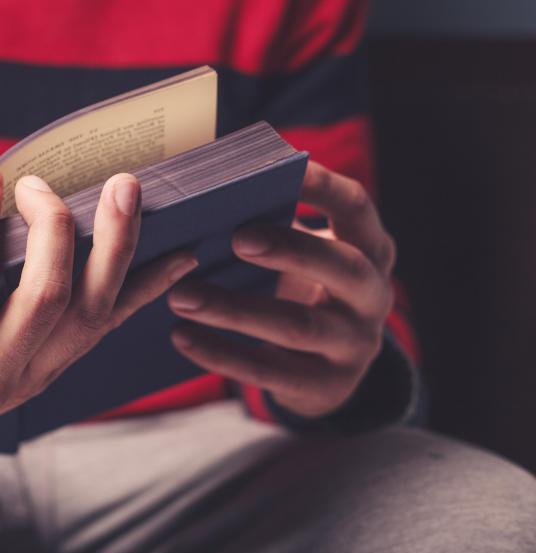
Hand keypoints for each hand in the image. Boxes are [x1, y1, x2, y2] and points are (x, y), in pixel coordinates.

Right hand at [0, 164, 197, 460]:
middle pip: (46, 297)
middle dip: (53, 228)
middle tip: (39, 182)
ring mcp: (31, 377)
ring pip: (89, 315)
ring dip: (115, 250)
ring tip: (128, 190)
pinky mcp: (52, 371)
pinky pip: (105, 330)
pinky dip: (142, 293)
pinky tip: (178, 258)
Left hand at [167, 161, 395, 417]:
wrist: (329, 368)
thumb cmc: (302, 286)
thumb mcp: (306, 253)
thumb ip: (272, 224)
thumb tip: (203, 191)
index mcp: (369, 249)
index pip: (356, 208)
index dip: (324, 187)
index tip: (285, 166)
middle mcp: (373, 295)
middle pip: (340, 267)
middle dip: (289, 250)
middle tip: (235, 238)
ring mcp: (354, 345)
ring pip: (296, 326)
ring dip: (234, 310)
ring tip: (180, 296)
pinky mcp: (325, 385)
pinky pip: (269, 371)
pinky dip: (221, 354)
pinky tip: (181, 336)